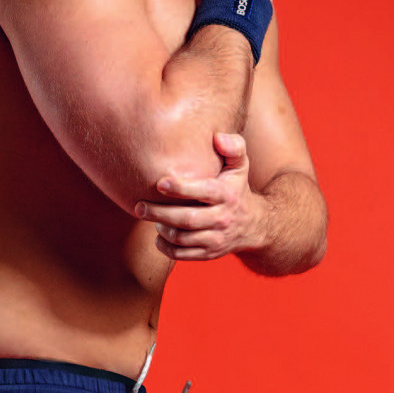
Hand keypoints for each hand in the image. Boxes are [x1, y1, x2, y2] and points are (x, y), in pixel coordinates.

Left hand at [134, 132, 268, 261]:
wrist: (253, 225)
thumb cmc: (237, 188)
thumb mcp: (241, 165)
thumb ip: (234, 147)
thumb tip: (218, 137)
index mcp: (227, 195)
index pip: (204, 191)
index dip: (181, 188)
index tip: (159, 183)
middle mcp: (222, 219)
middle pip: (187, 220)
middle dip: (160, 213)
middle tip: (139, 206)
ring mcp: (216, 239)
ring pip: (182, 239)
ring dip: (161, 229)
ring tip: (150, 217)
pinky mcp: (209, 253)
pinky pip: (182, 255)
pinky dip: (165, 247)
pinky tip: (158, 235)